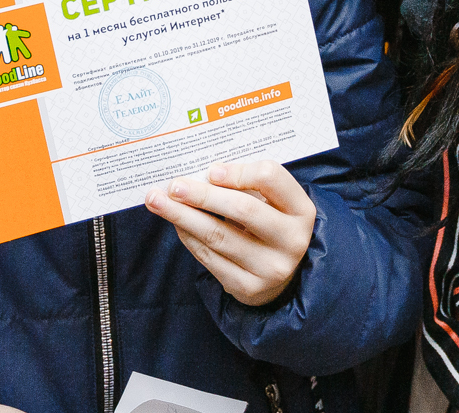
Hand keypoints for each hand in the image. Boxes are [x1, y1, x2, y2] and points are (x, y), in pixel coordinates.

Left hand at [146, 159, 315, 305]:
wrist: (282, 274)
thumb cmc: (271, 223)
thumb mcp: (273, 202)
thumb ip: (247, 185)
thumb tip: (202, 175)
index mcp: (301, 210)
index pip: (270, 178)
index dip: (238, 171)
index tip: (211, 170)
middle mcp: (292, 240)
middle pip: (242, 208)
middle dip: (202, 195)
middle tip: (173, 185)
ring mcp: (271, 267)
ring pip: (218, 235)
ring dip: (183, 216)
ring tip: (157, 201)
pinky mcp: (248, 287)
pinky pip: (210, 258)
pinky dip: (189, 237)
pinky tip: (176, 223)